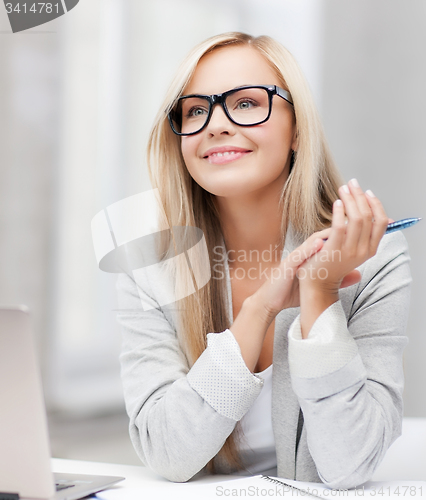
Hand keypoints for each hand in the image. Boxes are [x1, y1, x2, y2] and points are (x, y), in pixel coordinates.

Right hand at [252, 227, 360, 322]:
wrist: (271, 300)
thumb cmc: (293, 290)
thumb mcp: (318, 283)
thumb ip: (338, 278)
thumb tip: (358, 275)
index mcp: (314, 255)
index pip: (333, 239)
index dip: (349, 231)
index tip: (366, 225)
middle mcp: (305, 252)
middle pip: (325, 234)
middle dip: (341, 224)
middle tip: (356, 217)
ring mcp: (296, 257)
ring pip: (312, 242)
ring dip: (326, 233)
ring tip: (341, 224)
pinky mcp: (287, 265)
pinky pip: (299, 255)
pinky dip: (309, 249)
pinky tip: (319, 244)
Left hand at [297, 179, 388, 294]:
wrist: (317, 284)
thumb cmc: (332, 264)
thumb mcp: (352, 249)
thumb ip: (361, 234)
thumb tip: (371, 215)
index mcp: (370, 249)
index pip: (381, 222)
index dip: (376, 204)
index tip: (367, 192)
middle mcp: (363, 250)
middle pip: (368, 216)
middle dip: (360, 196)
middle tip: (352, 184)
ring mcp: (349, 251)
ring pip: (356, 218)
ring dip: (350, 200)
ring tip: (343, 189)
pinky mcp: (334, 249)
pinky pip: (339, 225)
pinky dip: (339, 211)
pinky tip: (336, 203)